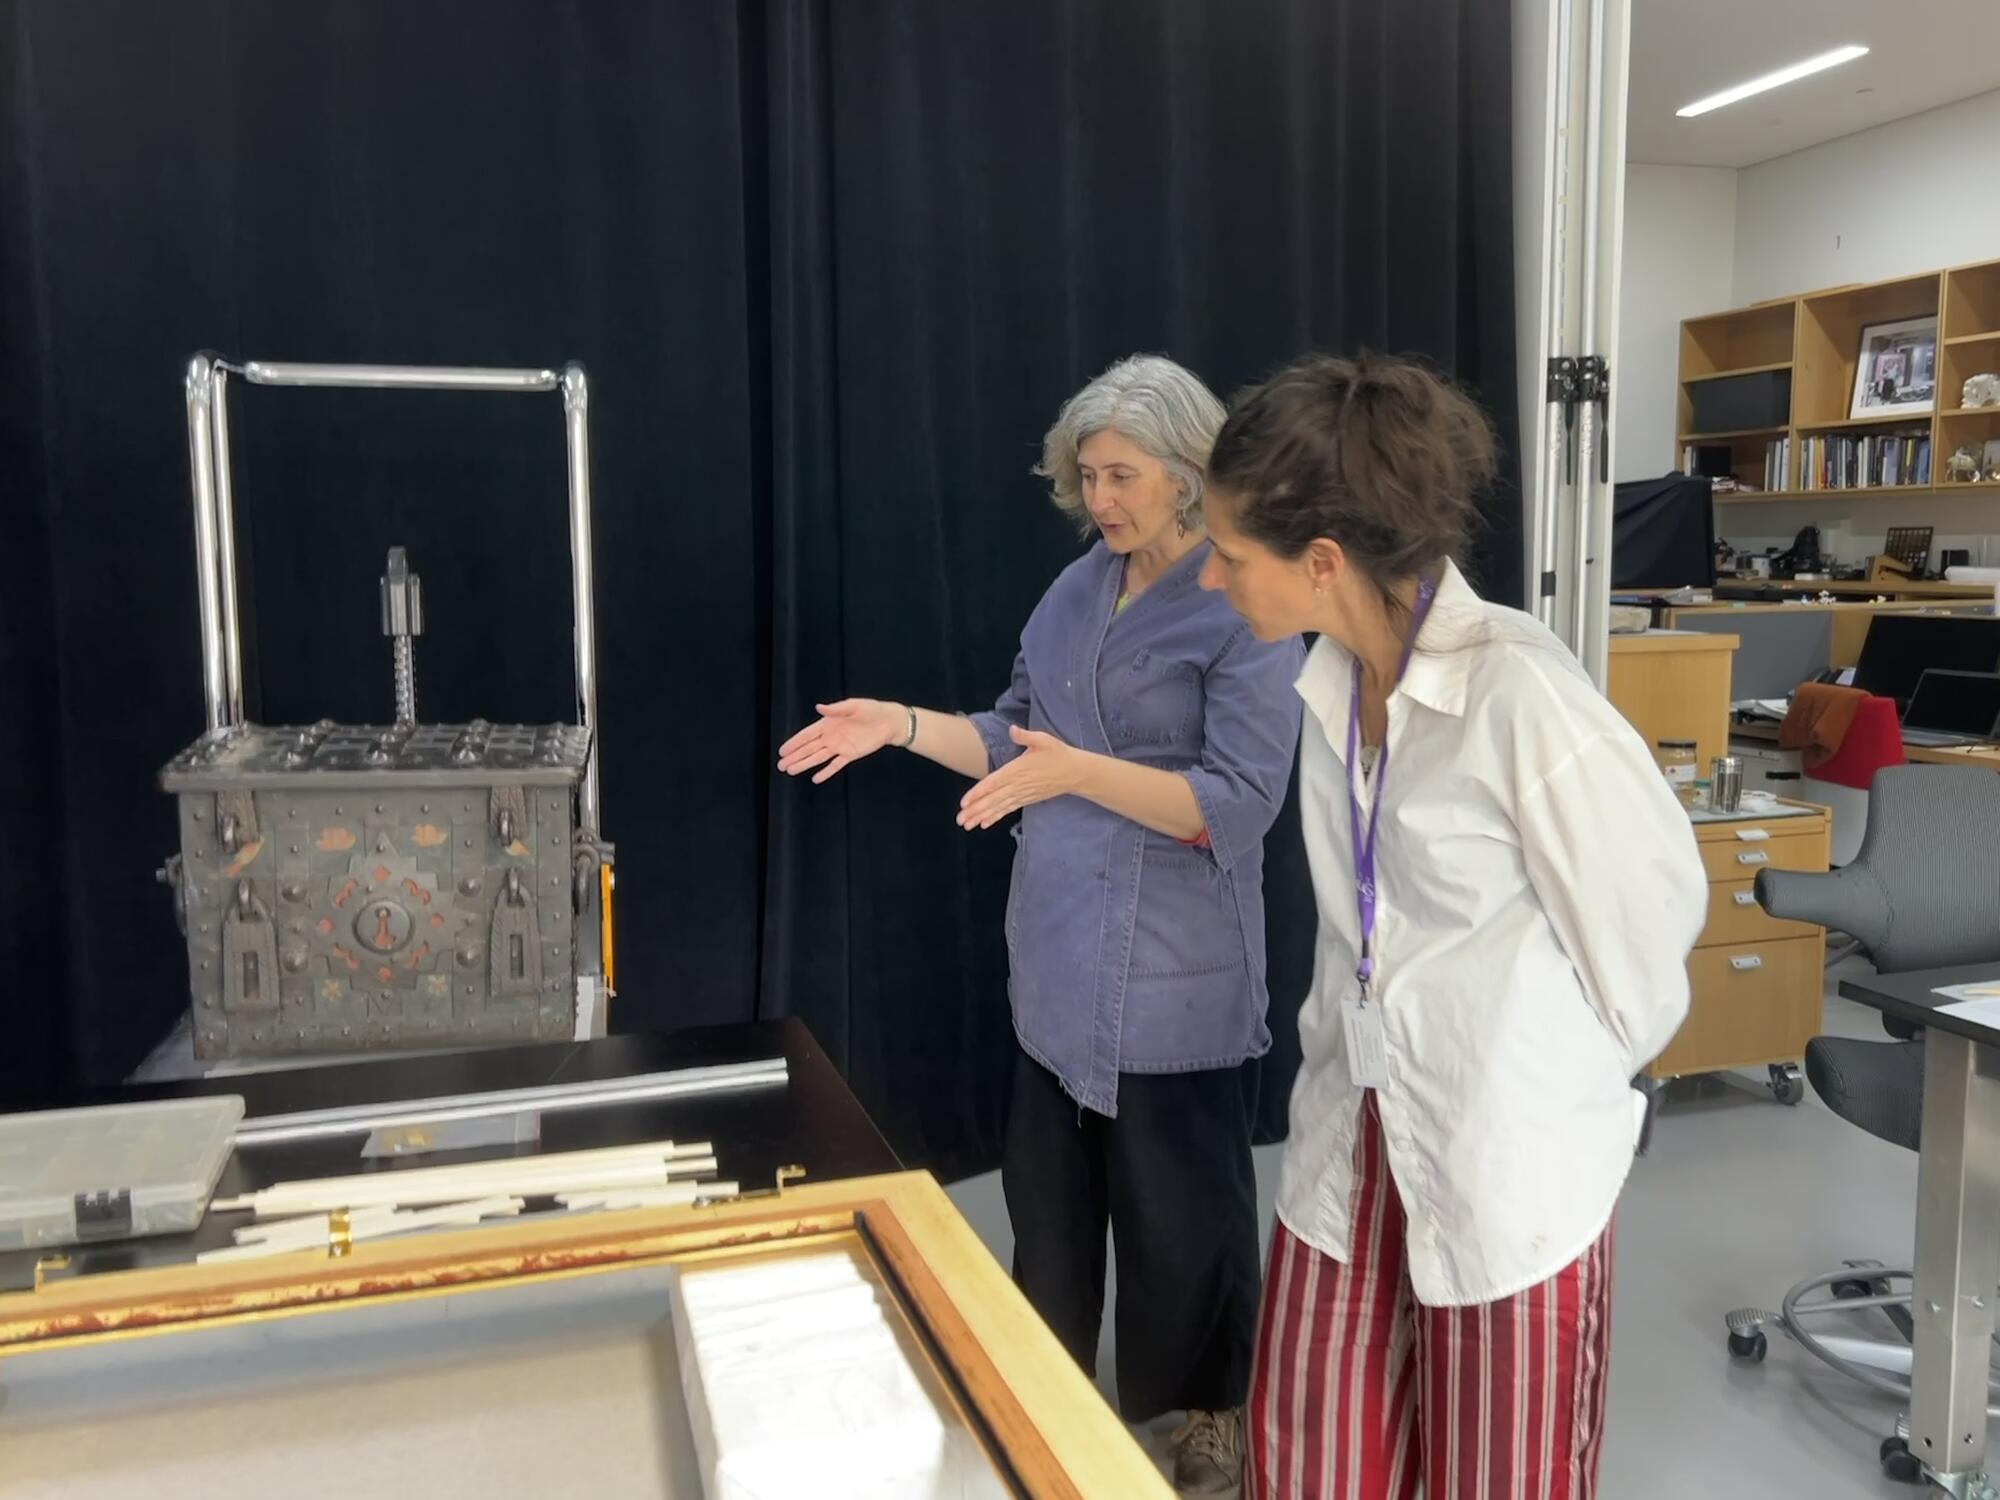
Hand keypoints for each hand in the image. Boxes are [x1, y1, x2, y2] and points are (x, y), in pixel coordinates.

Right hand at [778, 699, 905, 783]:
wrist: (889, 722)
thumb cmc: (871, 710)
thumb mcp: (854, 705)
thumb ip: (836, 708)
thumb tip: (818, 707)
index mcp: (828, 723)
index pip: (806, 734)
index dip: (794, 742)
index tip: (782, 750)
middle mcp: (830, 737)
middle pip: (808, 748)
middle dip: (794, 756)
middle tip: (780, 765)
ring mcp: (839, 747)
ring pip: (818, 758)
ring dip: (805, 764)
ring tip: (791, 771)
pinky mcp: (850, 755)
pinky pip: (835, 765)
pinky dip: (826, 772)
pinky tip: (816, 778)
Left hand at [958, 727, 1083, 829]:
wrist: (1075, 772)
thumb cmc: (1058, 754)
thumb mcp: (1044, 740)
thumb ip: (1026, 736)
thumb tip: (1012, 729)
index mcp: (1018, 769)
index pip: (994, 782)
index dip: (979, 793)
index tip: (965, 802)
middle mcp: (1018, 784)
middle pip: (993, 799)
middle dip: (976, 810)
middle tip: (960, 819)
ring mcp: (1022, 794)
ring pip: (999, 807)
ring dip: (982, 816)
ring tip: (967, 825)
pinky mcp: (1027, 799)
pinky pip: (1008, 809)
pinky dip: (996, 817)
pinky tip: (984, 823)